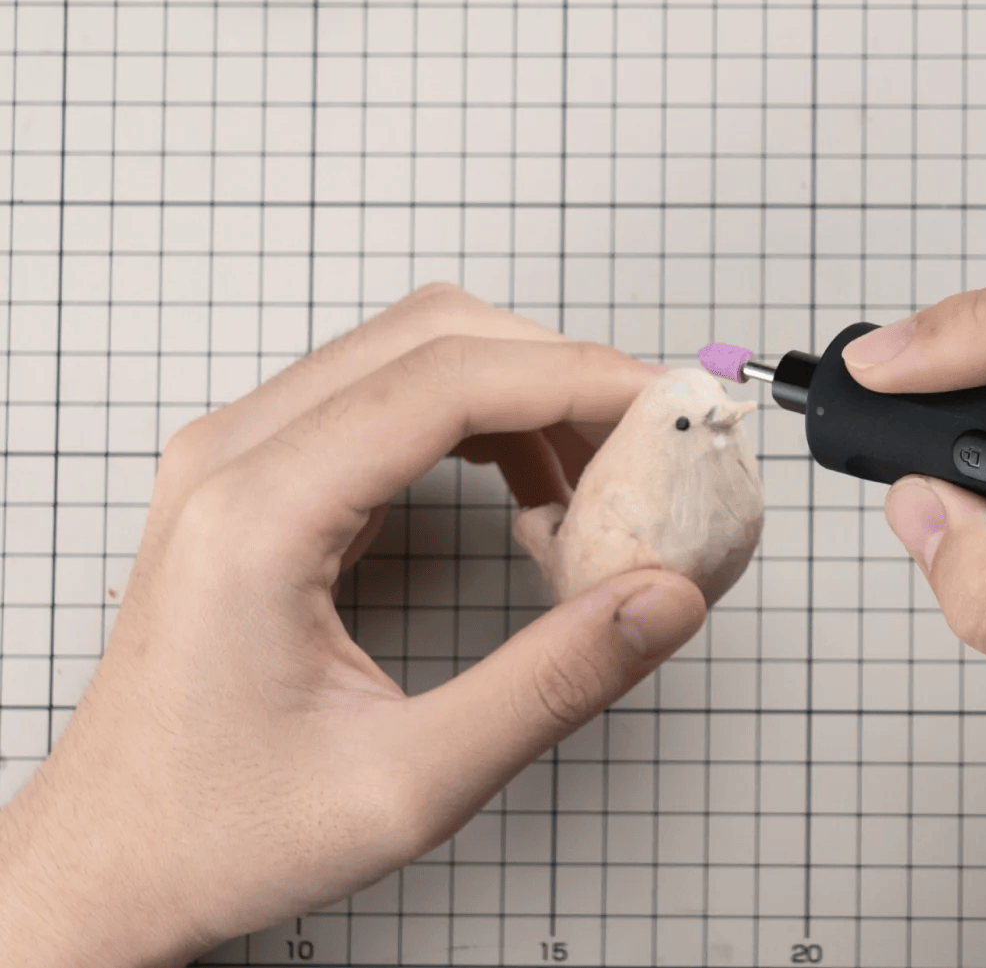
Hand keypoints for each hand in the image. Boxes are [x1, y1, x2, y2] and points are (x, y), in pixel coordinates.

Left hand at [0, 284, 707, 967]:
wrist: (108, 859)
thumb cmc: (221, 831)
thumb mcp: (407, 786)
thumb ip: (552, 684)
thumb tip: (664, 598)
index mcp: (257, 517)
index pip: (445, 378)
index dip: (576, 377)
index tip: (668, 409)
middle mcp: (234, 455)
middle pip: (435, 334)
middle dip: (563, 372)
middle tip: (652, 443)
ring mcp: (237, 452)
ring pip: (415, 348)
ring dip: (525, 391)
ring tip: (600, 482)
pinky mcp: (256, 470)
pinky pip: (387, 392)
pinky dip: (480, 419)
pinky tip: (530, 492)